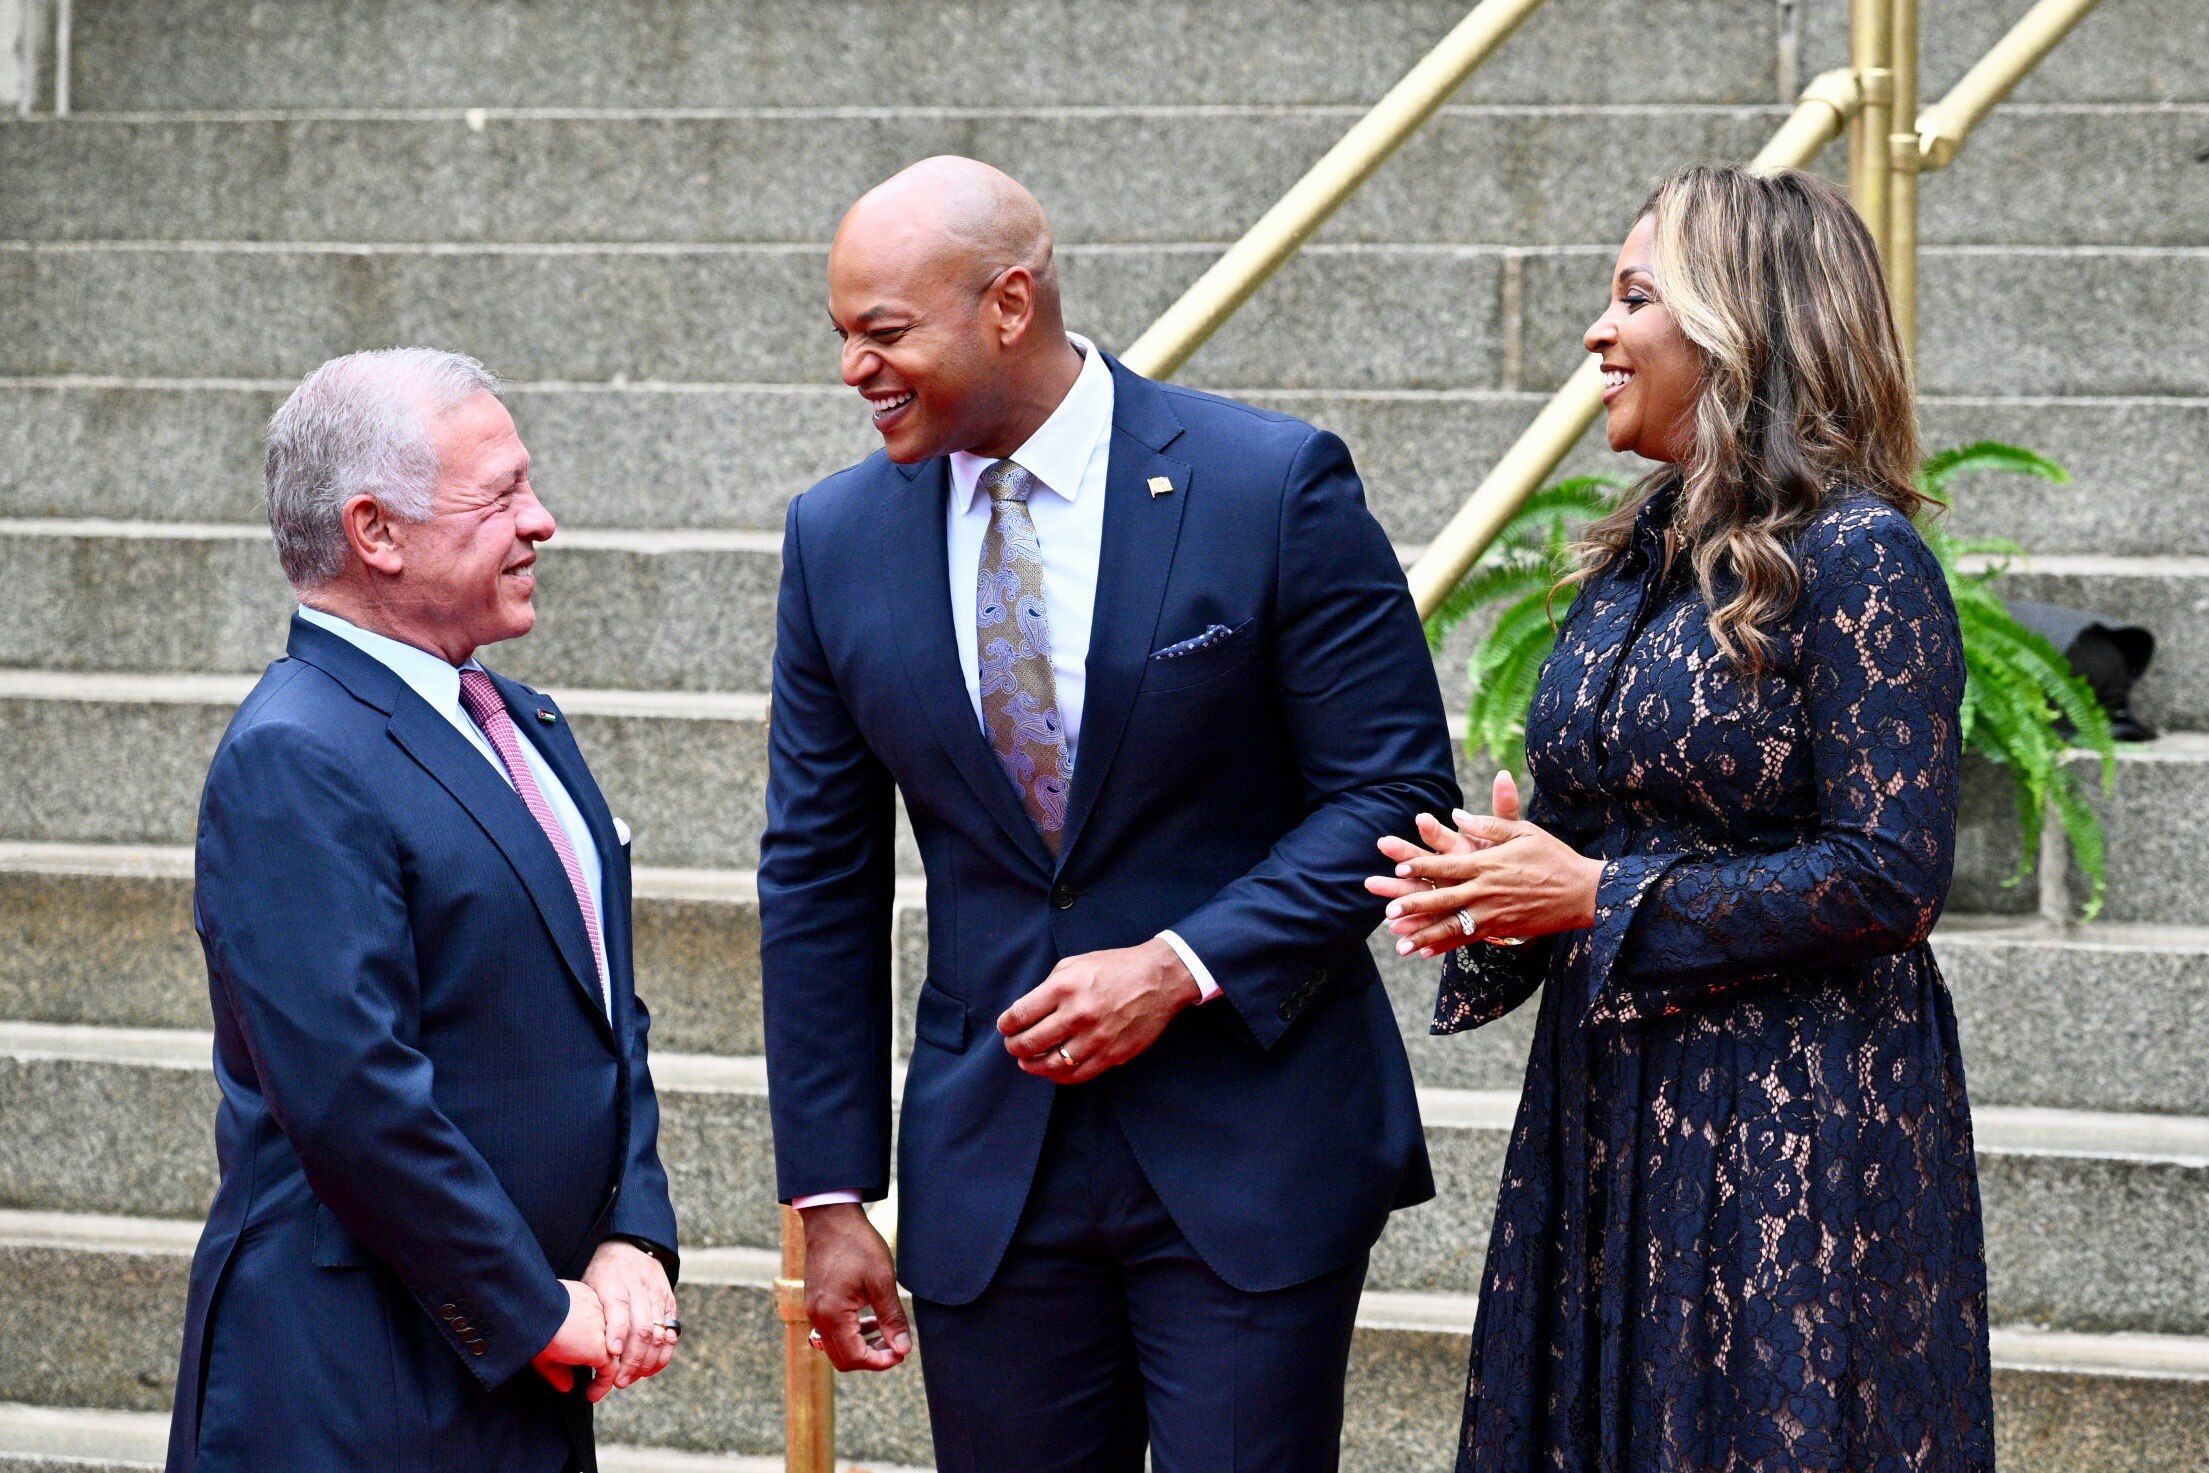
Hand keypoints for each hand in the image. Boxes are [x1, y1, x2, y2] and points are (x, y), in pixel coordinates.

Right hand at [532, 1279, 611, 1393]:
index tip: (586, 1358)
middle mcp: (602, 1312)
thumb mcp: (544, 1344)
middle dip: (608, 1358)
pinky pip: (610, 1370)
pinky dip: (602, 1385)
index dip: (598, 1342)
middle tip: (600, 1377)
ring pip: (615, 1354)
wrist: (532, 1314)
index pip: (601, 1323)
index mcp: (589, 1301)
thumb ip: (558, 1365)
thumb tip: (567, 1386)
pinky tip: (591, 1395)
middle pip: (613, 1338)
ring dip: (607, 1374)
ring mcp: (604, 1330)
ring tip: (594, 1390)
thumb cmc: (531, 1323)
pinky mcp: (601, 1348)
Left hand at [582, 1239, 677, 1400]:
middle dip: (632, 1360)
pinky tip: (651, 1367)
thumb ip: (585, 1314)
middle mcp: (639, 1290)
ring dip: (648, 1362)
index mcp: (614, 1285)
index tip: (609, 1355)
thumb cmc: (602, 1272)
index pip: (619, 1312)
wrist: (632, 1245)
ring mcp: (658, 1296)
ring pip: (659, 1334)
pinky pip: (671, 1331)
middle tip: (618, 1381)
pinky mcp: (669, 1301)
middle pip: (643, 1330)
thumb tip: (571, 1350)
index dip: (617, 1334)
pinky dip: (664, 1353)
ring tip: (633, 1378)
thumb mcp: (587, 1285)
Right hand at [801, 1203, 910, 1372]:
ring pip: (837, 1347)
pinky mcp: (816, 1303)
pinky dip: (852, 1333)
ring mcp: (814, 1311)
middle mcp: (818, 1317)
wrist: (831, 1218)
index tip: (901, 1353)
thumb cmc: (857, 1245)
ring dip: (863, 1346)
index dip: (880, 1362)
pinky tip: (870, 1319)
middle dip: (872, 1358)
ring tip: (887, 1332)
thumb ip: (892, 1318)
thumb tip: (903, 1349)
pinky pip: (832, 1331)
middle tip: (896, 1345)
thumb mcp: (882, 1281)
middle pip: (844, 1359)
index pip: (855, 1358)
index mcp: (832, 1314)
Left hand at [997, 938, 1200, 1084]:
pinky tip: (1053, 1070)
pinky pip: (1078, 1074)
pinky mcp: (1111, 1055)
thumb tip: (1027, 1011)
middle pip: (1031, 1043)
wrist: (1158, 979)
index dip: (1007, 1025)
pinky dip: (1059, 1076)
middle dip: (1014, 1047)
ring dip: (1033, 1065)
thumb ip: (1048, 987)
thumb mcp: (1075, 964)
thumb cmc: (1116, 968)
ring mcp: (1096, 1038)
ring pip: (1051, 1065)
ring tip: (1028, 1061)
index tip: (1006, 1027)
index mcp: (1065, 987)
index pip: (1020, 1015)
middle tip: (1013, 1045)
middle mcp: (1078, 1014)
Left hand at [1368, 775, 1604, 955]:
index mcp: (1488, 863)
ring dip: (1424, 935)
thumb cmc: (1553, 856)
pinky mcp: (1501, 929)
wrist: (1583, 892)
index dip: (1422, 866)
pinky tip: (1426, 953)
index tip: (1398, 868)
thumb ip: (1489, 823)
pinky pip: (1468, 939)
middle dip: (1414, 905)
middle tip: (1388, 911)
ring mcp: (1493, 913)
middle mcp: (1486, 890)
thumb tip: (1457, 815)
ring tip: (1399, 944)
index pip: (1448, 865)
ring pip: (1452, 926)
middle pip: (1443, 898)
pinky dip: (1446, 946)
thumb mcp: (1524, 831)